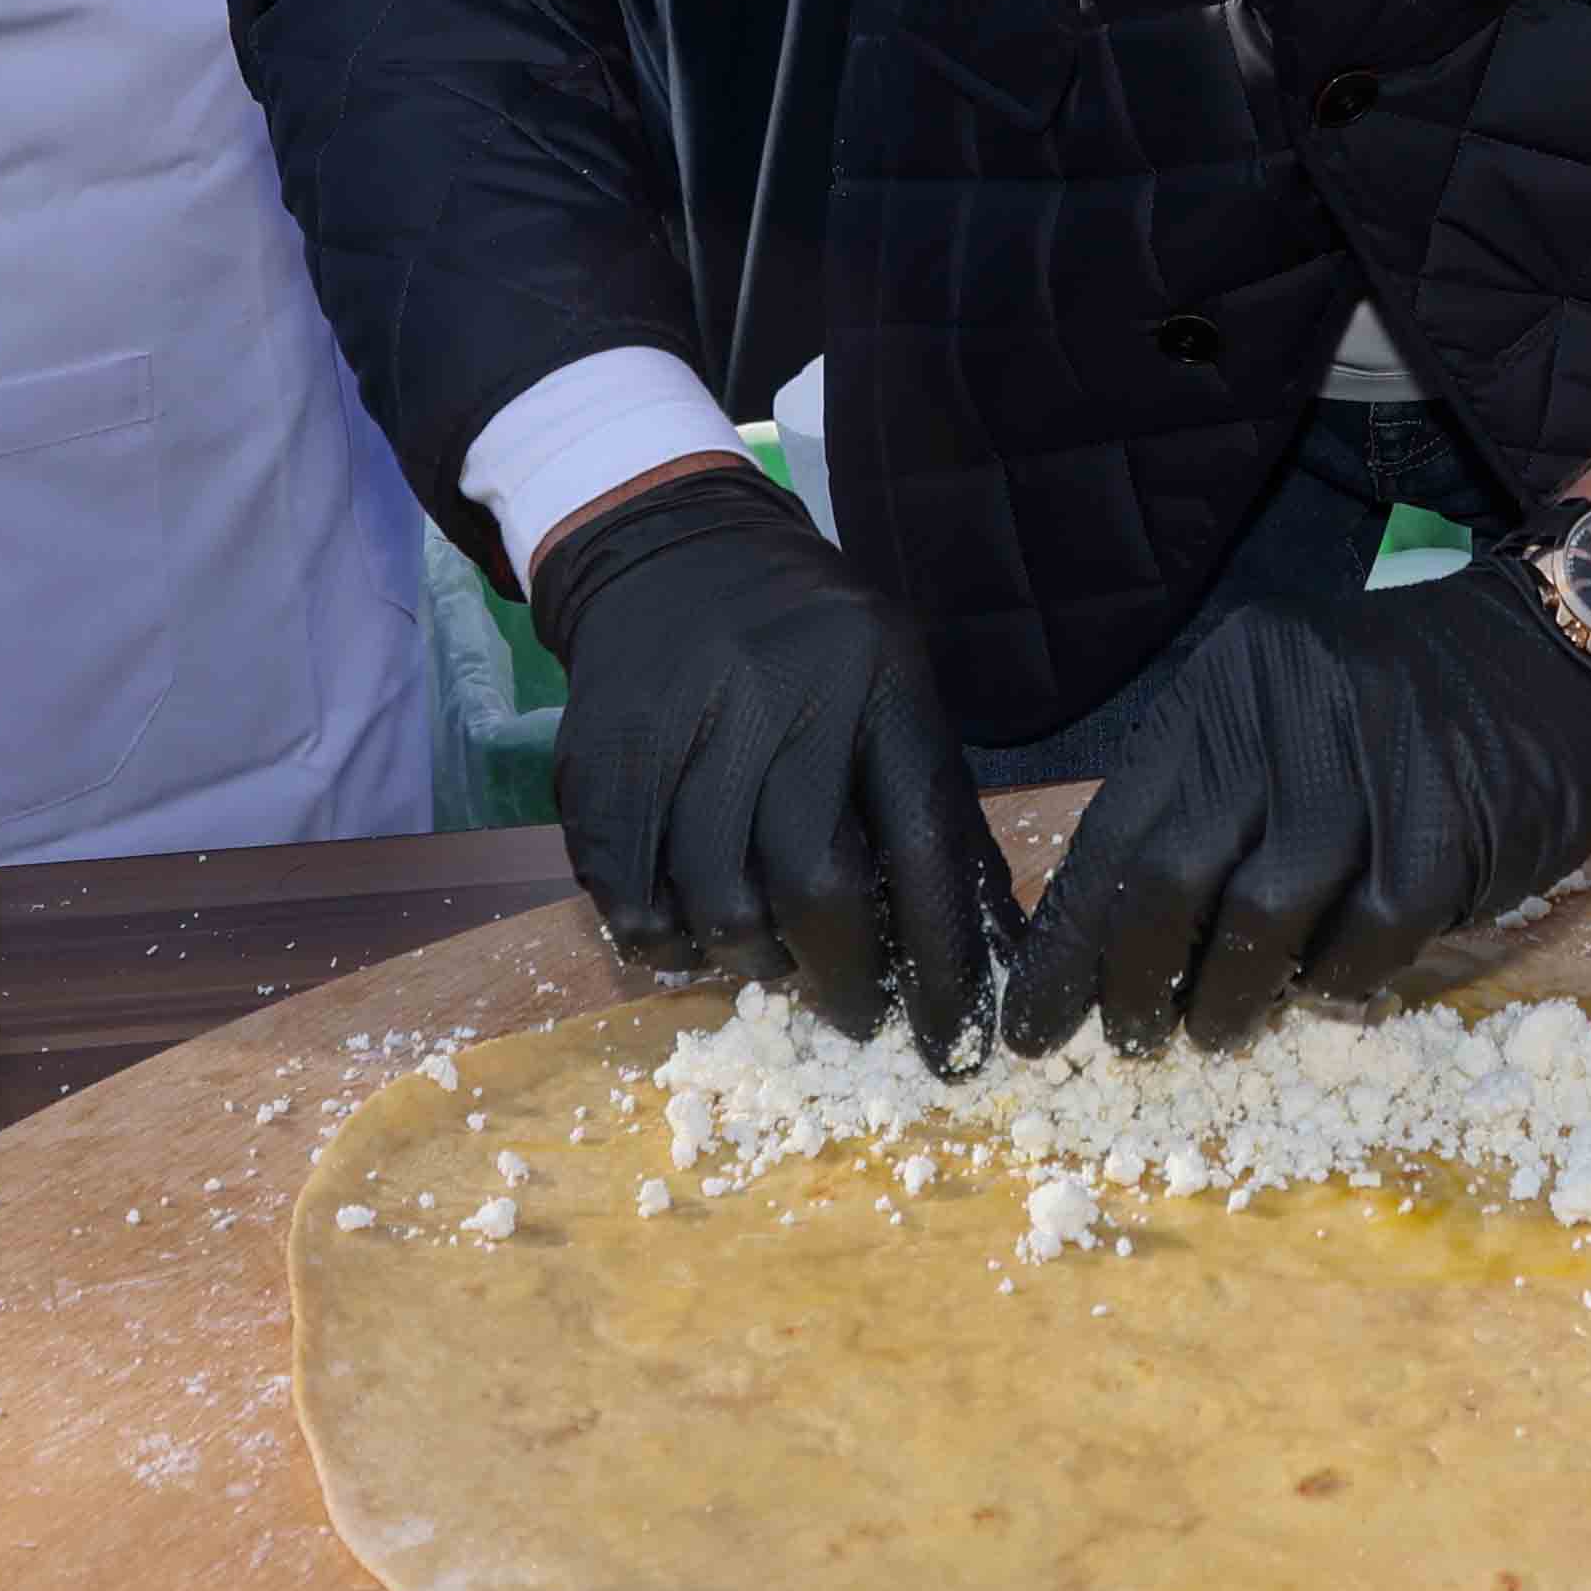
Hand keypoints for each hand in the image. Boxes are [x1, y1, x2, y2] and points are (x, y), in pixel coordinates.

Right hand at [531, 462, 1013, 1068]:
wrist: (673, 551)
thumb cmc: (813, 649)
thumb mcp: (897, 692)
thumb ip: (939, 814)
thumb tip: (990, 956)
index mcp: (876, 678)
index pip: (924, 842)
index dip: (943, 959)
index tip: (952, 1039)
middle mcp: (778, 696)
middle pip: (813, 878)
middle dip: (843, 975)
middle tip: (855, 1014)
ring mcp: (679, 725)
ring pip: (717, 899)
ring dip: (752, 959)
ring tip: (771, 955)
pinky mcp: (600, 759)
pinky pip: (628, 897)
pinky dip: (666, 943)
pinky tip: (692, 931)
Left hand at [1004, 568, 1590, 1060]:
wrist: (1559, 654)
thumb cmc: (1400, 710)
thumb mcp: (1284, 720)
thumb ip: (1207, 805)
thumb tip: (1109, 937)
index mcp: (1226, 685)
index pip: (1117, 826)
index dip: (1068, 937)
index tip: (1031, 1019)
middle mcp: (1285, 713)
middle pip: (1172, 875)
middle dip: (1134, 978)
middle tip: (1128, 1037)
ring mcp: (1369, 768)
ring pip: (1261, 920)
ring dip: (1227, 997)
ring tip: (1217, 1029)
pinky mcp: (1444, 829)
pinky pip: (1363, 944)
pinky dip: (1333, 986)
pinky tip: (1325, 992)